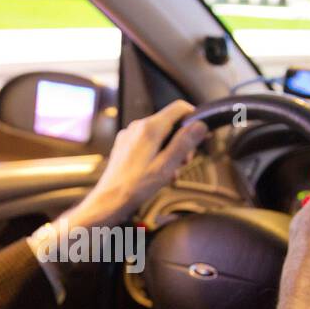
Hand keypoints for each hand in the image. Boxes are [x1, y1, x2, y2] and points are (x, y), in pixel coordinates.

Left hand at [63, 100, 208, 229]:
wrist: (109, 200)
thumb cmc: (135, 187)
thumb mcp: (167, 166)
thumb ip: (184, 143)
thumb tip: (200, 126)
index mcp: (149, 128)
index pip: (179, 108)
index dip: (193, 119)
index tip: (201, 134)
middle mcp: (137, 127)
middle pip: (170, 123)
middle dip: (181, 141)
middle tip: (184, 162)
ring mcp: (129, 135)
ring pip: (159, 135)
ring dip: (169, 150)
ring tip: (168, 172)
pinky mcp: (124, 145)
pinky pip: (147, 143)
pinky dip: (156, 154)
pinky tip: (156, 172)